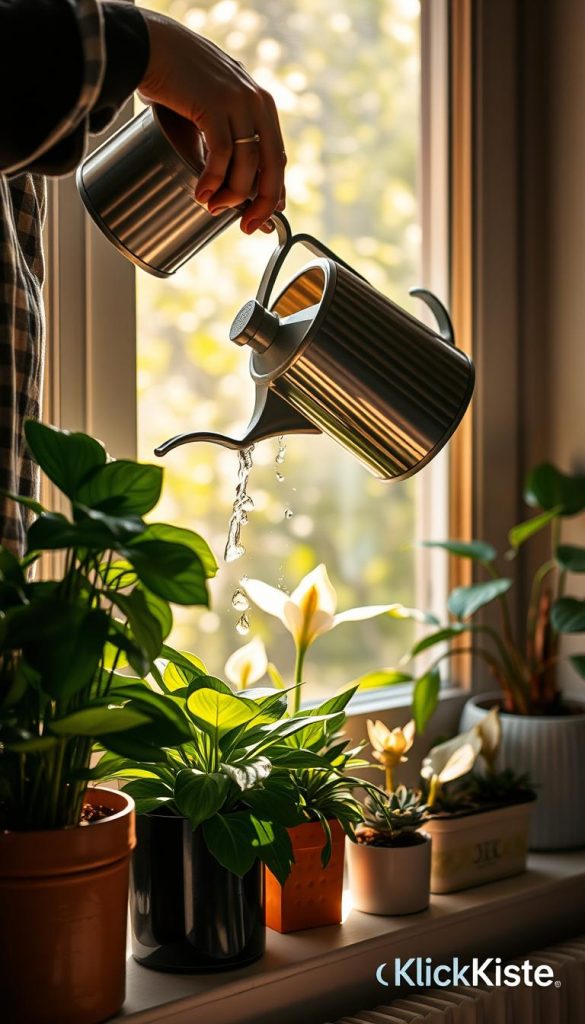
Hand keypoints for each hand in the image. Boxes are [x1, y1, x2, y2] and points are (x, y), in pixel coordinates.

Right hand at [138, 10, 285, 233]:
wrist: (151, 46)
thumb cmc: (176, 80)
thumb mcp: (212, 106)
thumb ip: (224, 136)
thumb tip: (224, 182)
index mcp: (260, 104)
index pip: (277, 156)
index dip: (273, 191)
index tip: (263, 217)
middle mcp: (256, 102)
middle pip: (272, 165)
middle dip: (262, 203)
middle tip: (248, 227)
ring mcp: (238, 102)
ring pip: (247, 164)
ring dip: (231, 195)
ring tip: (212, 208)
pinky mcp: (214, 105)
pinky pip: (221, 154)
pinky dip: (213, 180)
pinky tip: (202, 194)